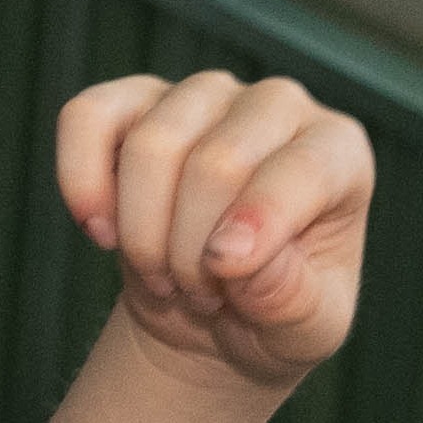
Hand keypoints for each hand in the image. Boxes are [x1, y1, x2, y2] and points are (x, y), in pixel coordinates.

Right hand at [54, 70, 373, 398]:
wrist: (217, 315)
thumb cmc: (276, 312)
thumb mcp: (307, 328)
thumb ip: (291, 299)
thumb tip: (238, 256)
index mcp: (339, 152)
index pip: (302, 170)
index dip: (258, 226)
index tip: (224, 278)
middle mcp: (279, 105)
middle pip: (216, 163)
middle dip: (192, 252)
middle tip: (200, 293)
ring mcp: (205, 94)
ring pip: (151, 147)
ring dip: (143, 236)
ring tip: (165, 275)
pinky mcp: (136, 101)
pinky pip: (88, 117)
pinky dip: (82, 183)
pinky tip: (101, 232)